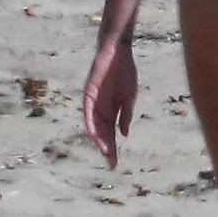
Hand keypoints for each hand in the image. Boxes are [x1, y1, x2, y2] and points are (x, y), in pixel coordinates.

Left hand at [82, 40, 137, 167]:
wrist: (119, 52)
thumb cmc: (125, 72)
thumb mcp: (129, 97)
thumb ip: (126, 115)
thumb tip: (124, 135)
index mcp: (110, 111)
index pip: (110, 134)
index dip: (112, 149)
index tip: (115, 164)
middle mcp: (100, 109)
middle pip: (102, 133)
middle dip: (106, 148)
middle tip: (111, 164)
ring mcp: (93, 102)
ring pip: (94, 125)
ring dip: (99, 139)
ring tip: (105, 152)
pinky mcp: (89, 92)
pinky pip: (88, 110)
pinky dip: (91, 122)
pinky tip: (95, 133)